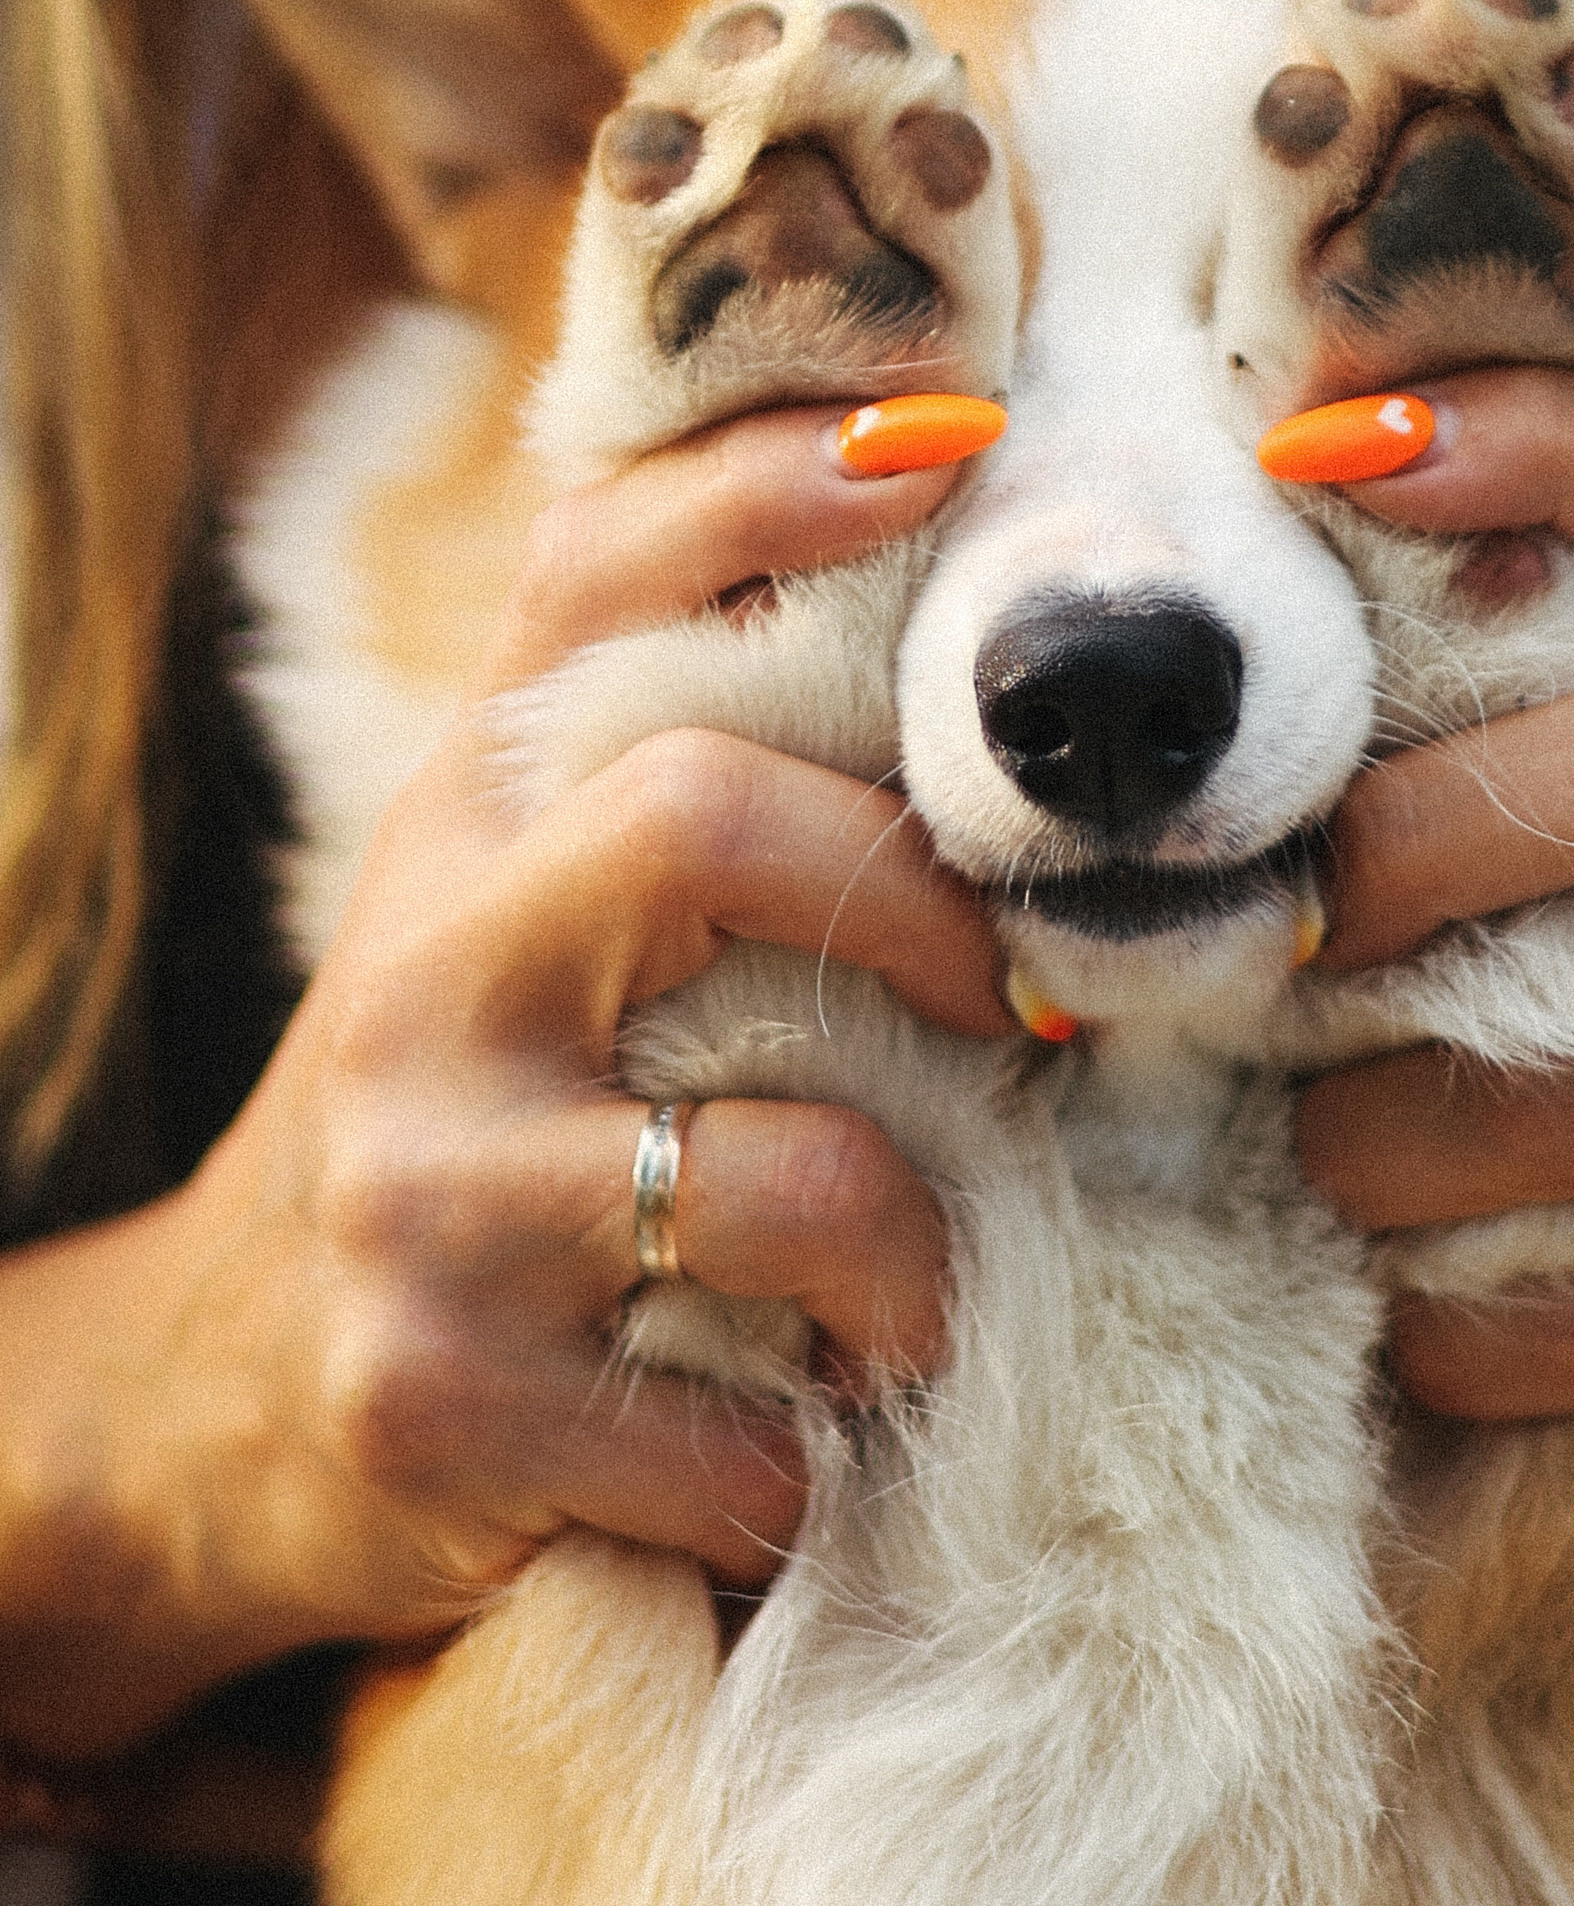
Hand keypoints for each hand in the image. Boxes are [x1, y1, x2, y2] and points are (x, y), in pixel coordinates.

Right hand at [0, 403, 1010, 1760]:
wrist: (214, 1396)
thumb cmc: (459, 1122)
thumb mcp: (510, 910)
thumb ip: (655, 764)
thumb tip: (913, 547)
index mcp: (464, 823)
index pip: (594, 577)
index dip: (773, 489)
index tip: (954, 440)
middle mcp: (425, 969)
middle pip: (703, 819)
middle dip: (924, 910)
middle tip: (1027, 1017)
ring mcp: (425, 1191)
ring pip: (787, 1173)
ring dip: (918, 1264)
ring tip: (924, 1309)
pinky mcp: (442, 1405)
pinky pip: (743, 1439)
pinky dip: (810, 1466)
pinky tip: (787, 1457)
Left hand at [1294, 363, 1573, 1423]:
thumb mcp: (1559, 845)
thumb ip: (1432, 728)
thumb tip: (1145, 654)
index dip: (1530, 438)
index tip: (1318, 446)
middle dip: (1398, 856)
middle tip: (1272, 941)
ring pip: (1569, 1074)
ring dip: (1376, 1134)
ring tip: (1329, 1160)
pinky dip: (1444, 1317)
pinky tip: (1413, 1304)